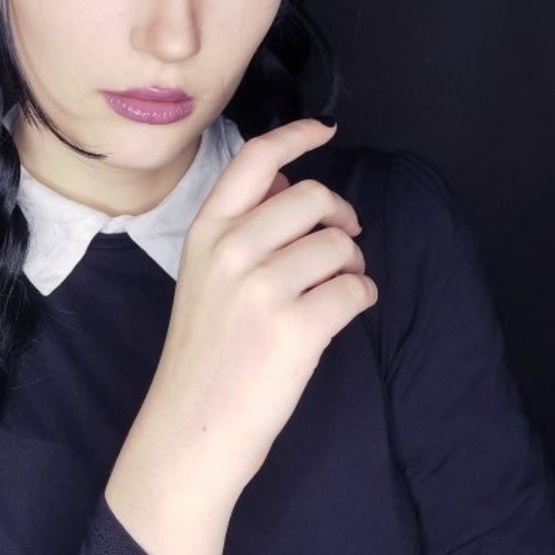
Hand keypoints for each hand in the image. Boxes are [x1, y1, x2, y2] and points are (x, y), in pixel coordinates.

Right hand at [150, 117, 375, 489]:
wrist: (194, 425)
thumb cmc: (206, 354)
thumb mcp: (204, 276)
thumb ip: (242, 227)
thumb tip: (291, 181)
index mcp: (206, 233)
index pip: (255, 159)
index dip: (297, 136)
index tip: (326, 129)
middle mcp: (232, 251)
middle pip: (314, 198)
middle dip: (341, 220)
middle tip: (341, 245)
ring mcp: (264, 288)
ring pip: (340, 246)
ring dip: (351, 267)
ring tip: (331, 294)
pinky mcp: (297, 327)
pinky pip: (356, 289)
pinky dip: (360, 299)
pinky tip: (338, 317)